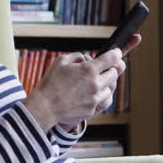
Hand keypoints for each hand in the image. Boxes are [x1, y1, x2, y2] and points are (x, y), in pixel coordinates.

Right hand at [23, 38, 140, 130]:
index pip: (111, 58)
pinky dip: (101, 96)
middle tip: (106, 68)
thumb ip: (76, 56)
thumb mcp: (61, 61)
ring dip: (106, 84)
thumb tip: (85, 58)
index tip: (117, 53)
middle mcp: (95, 84)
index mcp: (89, 70)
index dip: (116, 54)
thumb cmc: (50, 83)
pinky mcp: (93, 109)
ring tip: (96, 83)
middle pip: (114, 73)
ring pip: (110, 89)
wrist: (45, 107)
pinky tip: (94, 94)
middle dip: (111, 69)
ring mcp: (95, 98)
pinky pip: (104, 101)